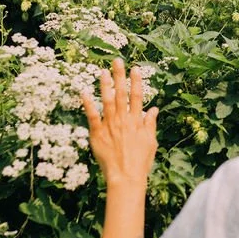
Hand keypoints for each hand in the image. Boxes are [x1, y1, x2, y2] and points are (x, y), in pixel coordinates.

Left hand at [81, 58, 158, 187]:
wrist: (126, 177)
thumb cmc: (140, 161)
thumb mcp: (151, 142)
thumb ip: (150, 124)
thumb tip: (154, 110)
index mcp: (137, 121)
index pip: (137, 97)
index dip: (136, 81)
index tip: (135, 68)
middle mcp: (123, 120)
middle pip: (122, 94)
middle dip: (119, 76)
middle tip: (116, 61)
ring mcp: (110, 126)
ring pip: (107, 101)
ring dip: (105, 85)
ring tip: (102, 71)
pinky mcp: (97, 134)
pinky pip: (91, 116)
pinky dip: (87, 104)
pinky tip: (84, 92)